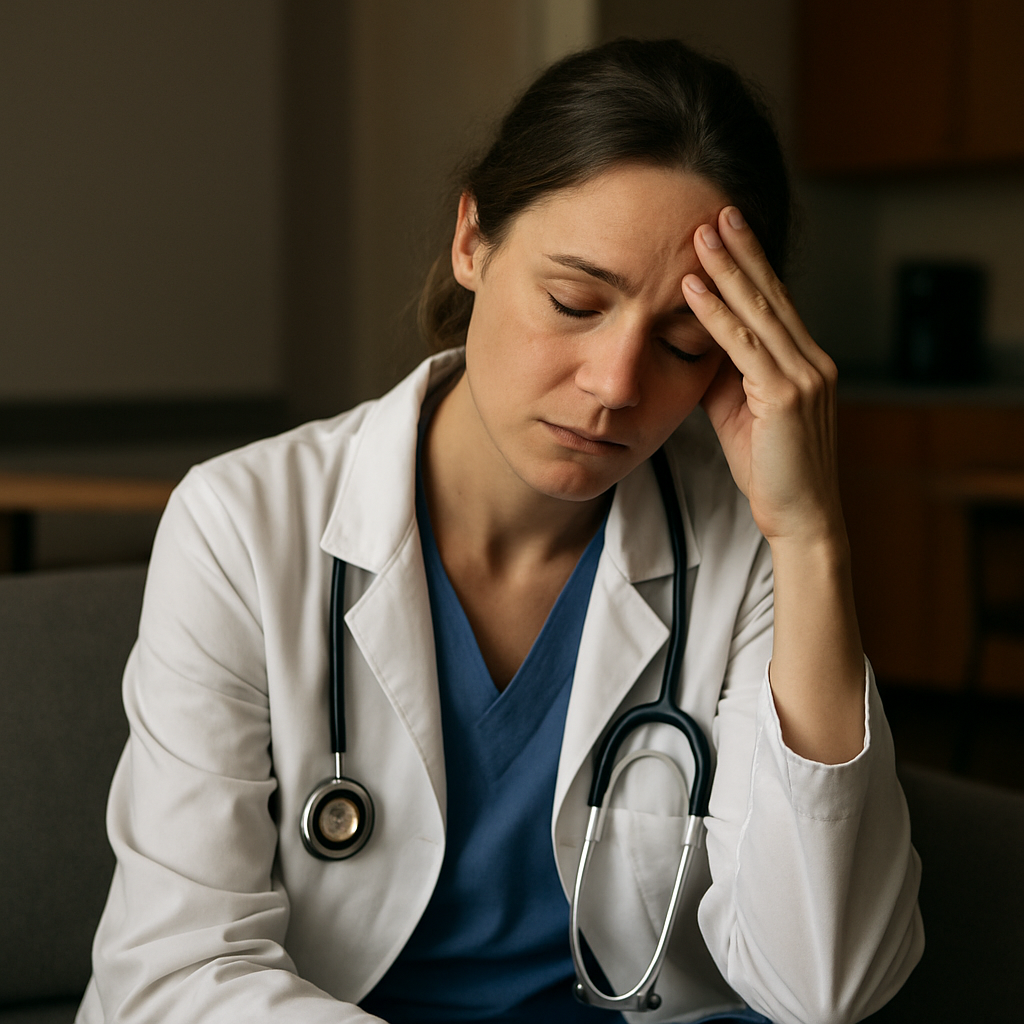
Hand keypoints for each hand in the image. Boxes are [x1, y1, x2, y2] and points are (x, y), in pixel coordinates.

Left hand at [683, 207, 841, 548]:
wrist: (799, 514)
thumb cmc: (770, 467)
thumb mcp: (741, 411)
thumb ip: (725, 374)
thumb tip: (696, 341)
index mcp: (804, 362)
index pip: (775, 302)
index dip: (752, 264)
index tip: (727, 231)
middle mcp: (810, 361)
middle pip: (771, 294)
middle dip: (742, 251)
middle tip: (716, 211)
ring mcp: (803, 376)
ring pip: (759, 312)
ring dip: (727, 270)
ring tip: (700, 235)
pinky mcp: (786, 397)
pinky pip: (744, 347)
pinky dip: (717, 316)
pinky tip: (695, 289)